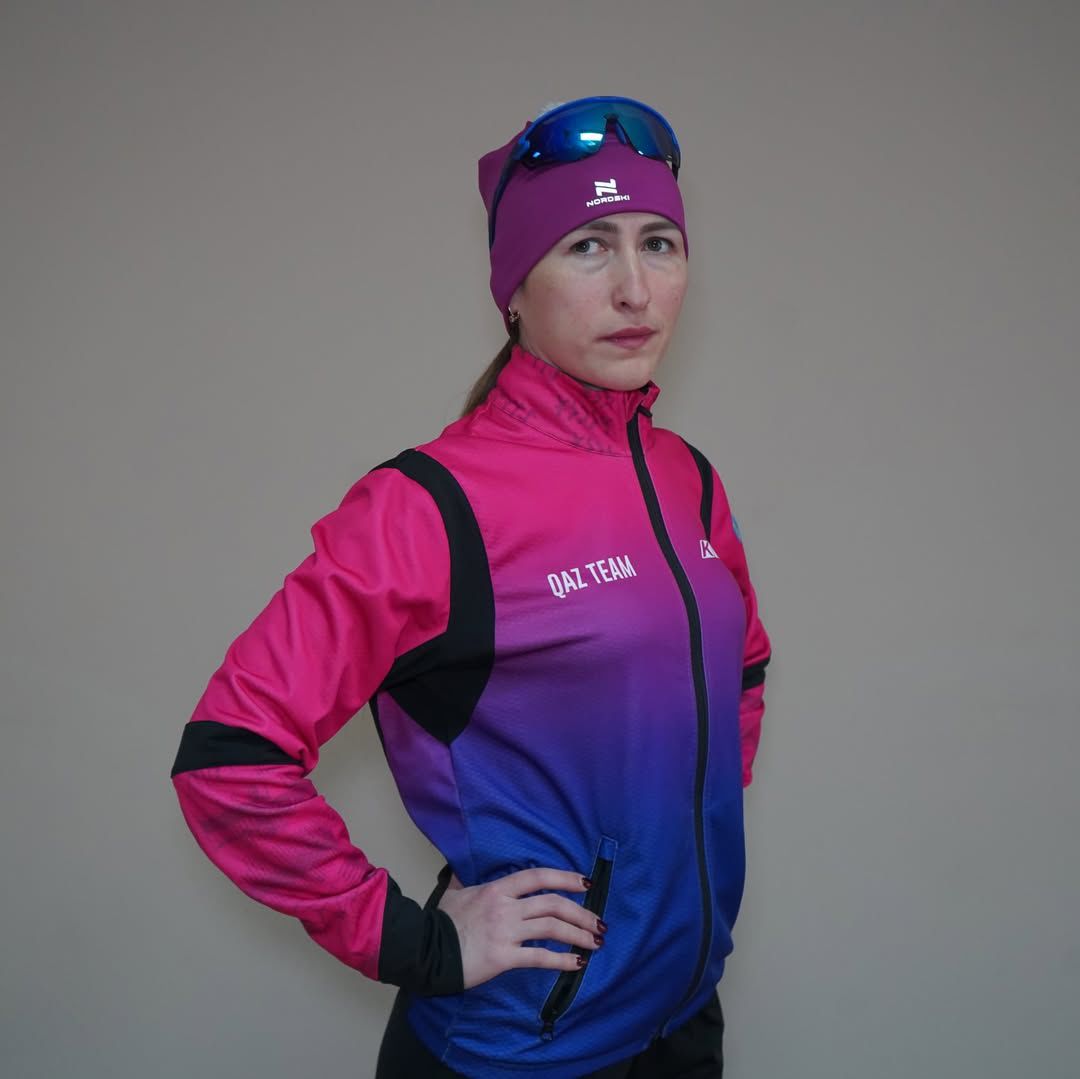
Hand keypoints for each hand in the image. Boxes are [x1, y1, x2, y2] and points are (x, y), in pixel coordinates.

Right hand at [436, 867, 605, 989]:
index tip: (585, 883)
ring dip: (579, 934)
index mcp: (497, 889)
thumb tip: (462, 873)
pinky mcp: (504, 957)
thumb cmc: (439, 922)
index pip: (538, 877)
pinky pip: (540, 957)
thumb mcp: (454, 894)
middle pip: (553, 903)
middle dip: (581, 912)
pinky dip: (562, 960)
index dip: (565, 878)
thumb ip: (465, 882)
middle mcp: (506, 907)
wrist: (425, 950)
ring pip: (552, 928)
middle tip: (598, 921)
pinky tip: (577, 963)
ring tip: (596, 941)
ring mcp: (506, 931)